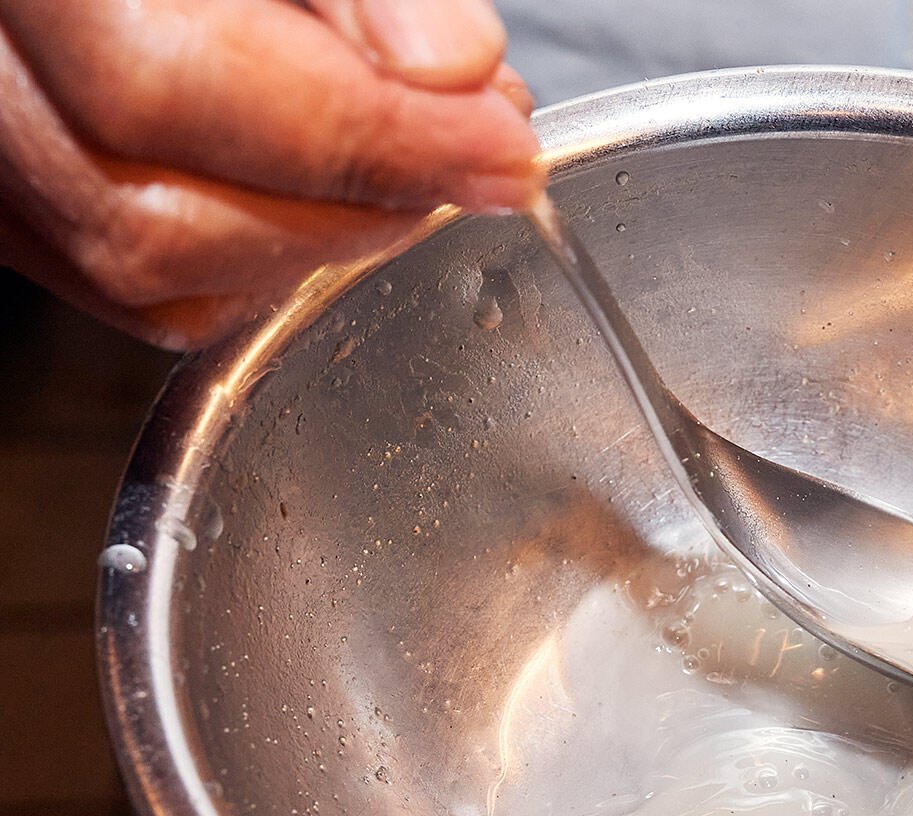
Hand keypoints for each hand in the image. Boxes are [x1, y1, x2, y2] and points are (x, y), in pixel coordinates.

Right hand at [0, 0, 540, 347]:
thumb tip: (454, 67)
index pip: (170, 83)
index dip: (358, 135)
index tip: (500, 146)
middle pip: (149, 215)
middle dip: (352, 210)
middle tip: (474, 154)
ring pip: (141, 269)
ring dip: (320, 244)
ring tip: (422, 162)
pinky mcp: (15, 199)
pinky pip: (132, 288)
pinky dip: (259, 266)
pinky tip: (332, 197)